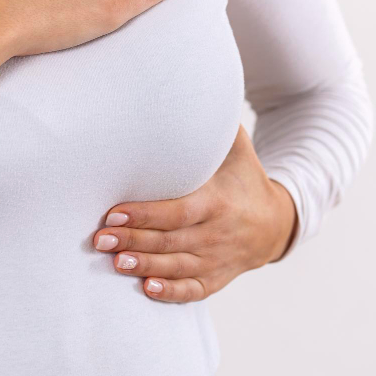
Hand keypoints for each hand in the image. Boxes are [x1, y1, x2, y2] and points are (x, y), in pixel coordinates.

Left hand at [91, 124, 297, 302]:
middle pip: (171, 241)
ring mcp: (218, 259)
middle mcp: (218, 234)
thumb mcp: (236, 148)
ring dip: (145, 266)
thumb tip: (188, 82)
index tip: (113, 213)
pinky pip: (194, 290)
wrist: (277, 222)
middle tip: (99, 239)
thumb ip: (212, 124)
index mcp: (219, 202)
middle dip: (134, 241)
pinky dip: (172, 292)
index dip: (145, 215)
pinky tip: (147, 290)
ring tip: (114, 263)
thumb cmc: (244, 177)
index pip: (177, 212)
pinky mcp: (217, 278)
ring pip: (178, 267)